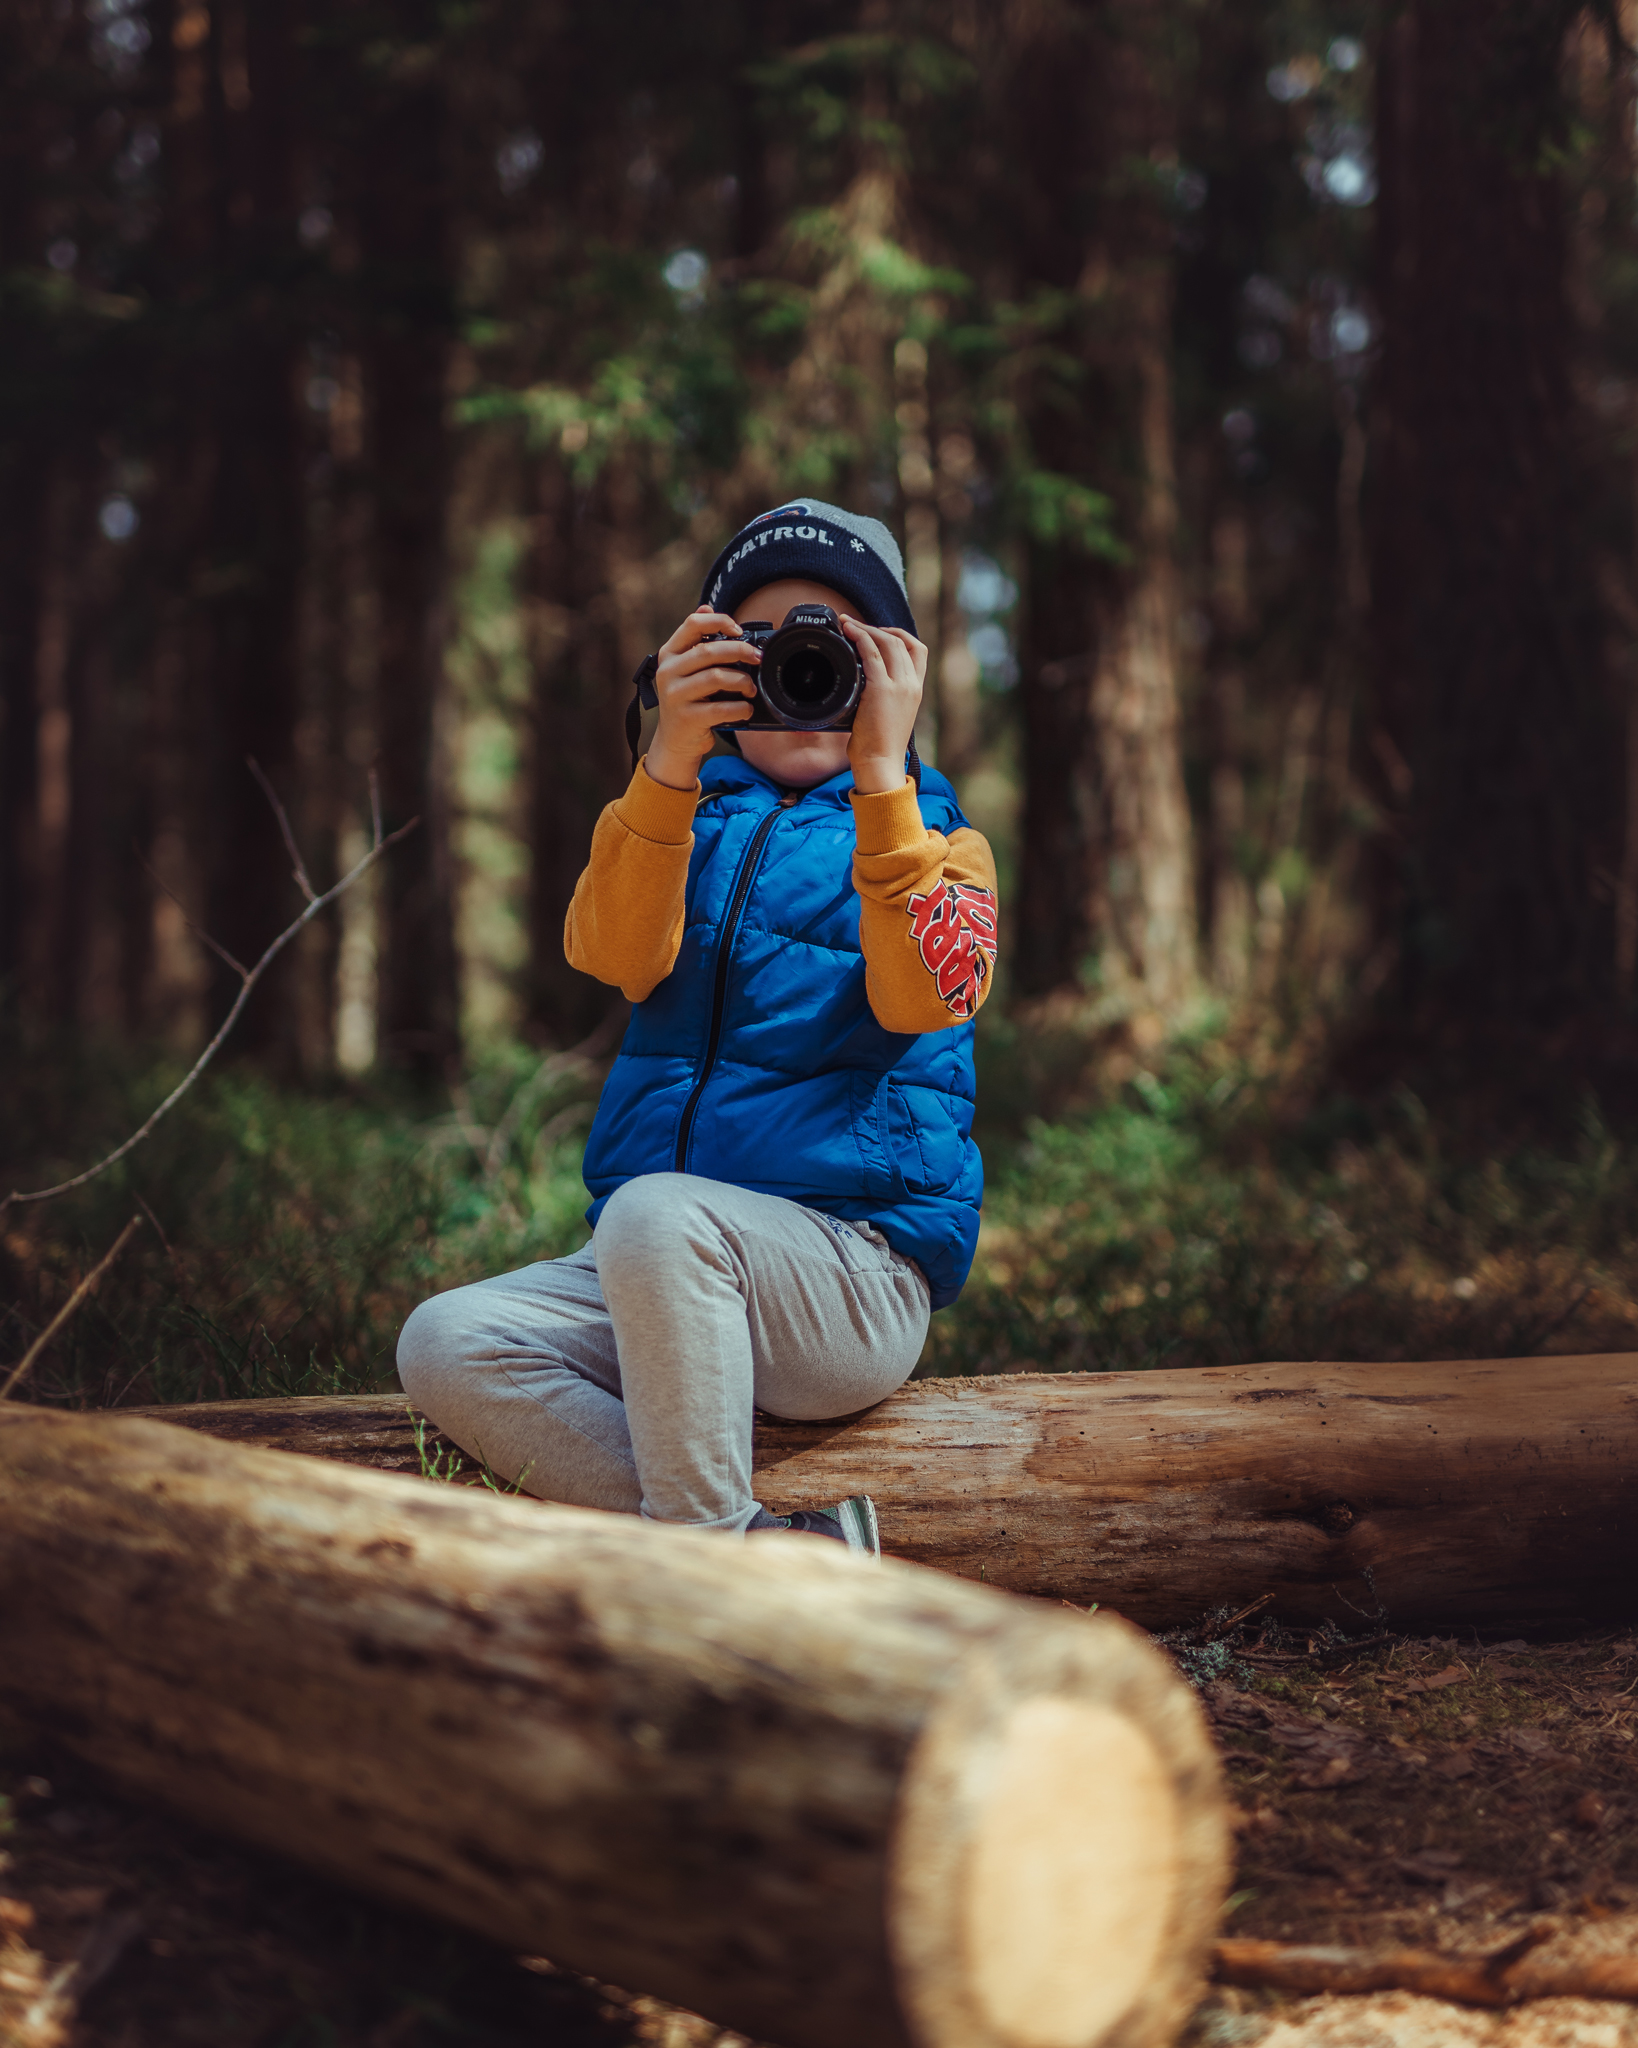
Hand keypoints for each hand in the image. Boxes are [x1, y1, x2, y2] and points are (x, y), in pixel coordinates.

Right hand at [643, 607, 759, 790]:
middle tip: (758, 658)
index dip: (719, 621)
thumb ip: (697, 642)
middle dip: (740, 651)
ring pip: (717, 677)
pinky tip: (746, 709)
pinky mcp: (686, 718)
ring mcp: (674, 696)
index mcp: (669, 654)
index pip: (692, 624)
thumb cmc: (688, 700)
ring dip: (742, 682)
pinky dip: (740, 708)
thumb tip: (706, 608)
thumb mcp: (686, 669)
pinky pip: (721, 708)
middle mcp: (668, 672)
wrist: (676, 741)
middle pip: (709, 651)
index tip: (739, 629)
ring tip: (751, 689)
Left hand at [841, 617, 926, 793]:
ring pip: (887, 641)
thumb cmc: (880, 746)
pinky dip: (859, 637)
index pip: (917, 650)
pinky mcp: (882, 689)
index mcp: (916, 690)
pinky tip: (848, 632)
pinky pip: (872, 652)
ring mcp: (899, 685)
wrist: (881, 764)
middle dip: (876, 627)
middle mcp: (911, 684)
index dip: (899, 634)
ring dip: (866, 628)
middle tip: (855, 624)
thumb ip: (885, 697)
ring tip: (847, 623)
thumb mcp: (890, 716)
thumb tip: (865, 686)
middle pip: (900, 640)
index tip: (880, 632)